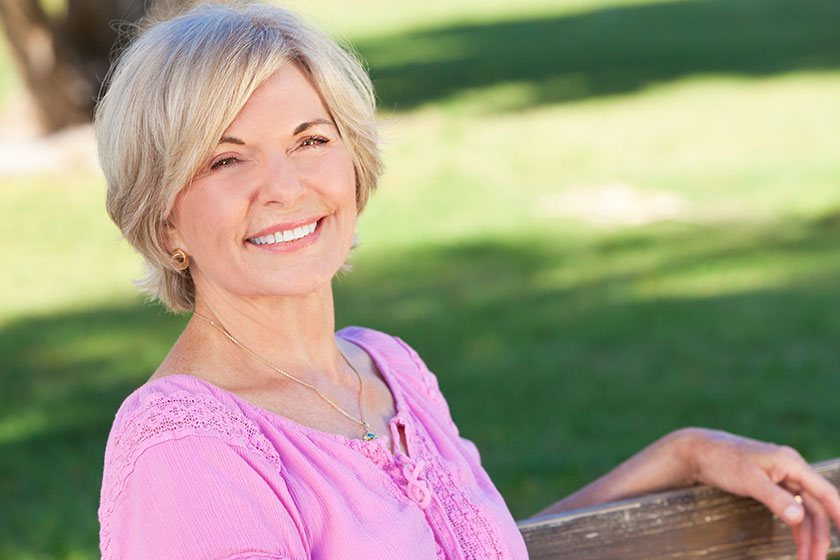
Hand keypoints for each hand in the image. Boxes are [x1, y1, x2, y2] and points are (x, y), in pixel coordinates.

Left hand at [680, 428, 839, 559]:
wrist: (697, 451)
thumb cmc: (721, 460)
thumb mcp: (747, 480)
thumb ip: (774, 498)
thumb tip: (798, 517)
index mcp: (790, 463)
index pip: (824, 492)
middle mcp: (790, 469)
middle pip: (815, 507)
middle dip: (818, 536)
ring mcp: (781, 477)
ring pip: (803, 511)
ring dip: (807, 536)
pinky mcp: (771, 485)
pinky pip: (791, 509)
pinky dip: (795, 528)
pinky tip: (797, 544)